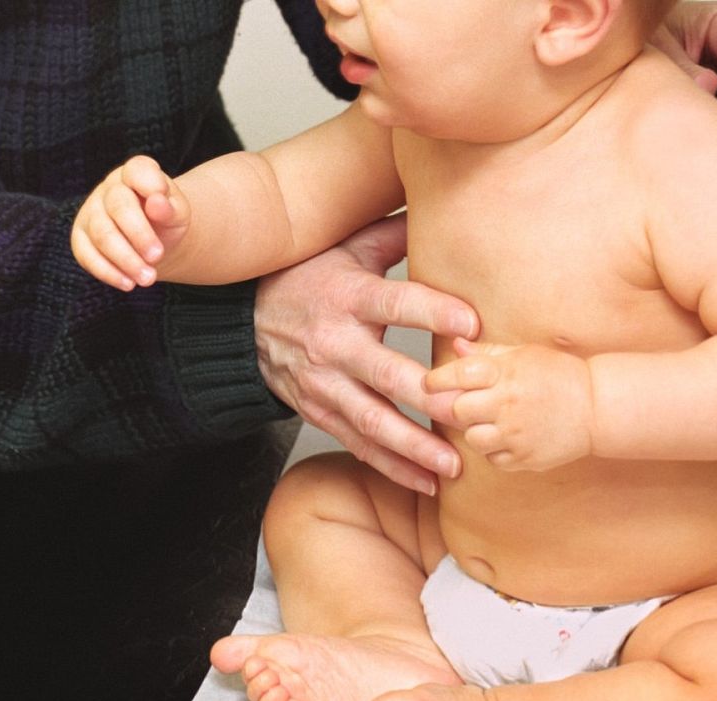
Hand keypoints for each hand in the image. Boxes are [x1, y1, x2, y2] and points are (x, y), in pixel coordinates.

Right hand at [71, 155, 190, 290]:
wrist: (153, 242)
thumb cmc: (166, 222)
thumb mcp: (178, 213)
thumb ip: (171, 207)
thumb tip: (157, 202)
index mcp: (135, 173)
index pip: (137, 171)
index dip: (149, 184)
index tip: (162, 204)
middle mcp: (109, 188)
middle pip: (118, 208)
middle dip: (139, 235)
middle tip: (158, 257)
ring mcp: (90, 212)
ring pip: (102, 235)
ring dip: (126, 260)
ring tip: (148, 278)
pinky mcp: (80, 238)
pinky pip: (86, 255)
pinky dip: (108, 272)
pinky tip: (128, 283)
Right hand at [255, 214, 478, 493]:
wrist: (242, 324)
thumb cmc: (305, 279)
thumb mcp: (345, 248)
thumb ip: (396, 234)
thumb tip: (447, 202)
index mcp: (347, 295)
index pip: (395, 301)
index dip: (434, 312)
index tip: (473, 325)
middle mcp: (334, 343)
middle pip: (385, 375)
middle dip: (429, 399)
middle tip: (472, 412)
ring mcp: (324, 383)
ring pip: (372, 421)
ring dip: (414, 448)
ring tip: (454, 465)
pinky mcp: (320, 411)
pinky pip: (358, 444)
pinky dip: (392, 467)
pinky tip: (427, 483)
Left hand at [424, 339, 593, 472]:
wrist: (598, 407)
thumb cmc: (559, 375)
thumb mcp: (525, 354)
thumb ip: (487, 352)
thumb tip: (455, 344)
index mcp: (508, 372)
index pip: (459, 374)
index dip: (437, 379)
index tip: (430, 383)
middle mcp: (509, 403)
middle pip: (459, 410)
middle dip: (459, 407)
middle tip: (470, 403)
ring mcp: (516, 434)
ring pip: (472, 438)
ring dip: (476, 430)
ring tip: (494, 420)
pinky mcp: (524, 458)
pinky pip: (492, 458)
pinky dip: (495, 450)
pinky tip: (510, 436)